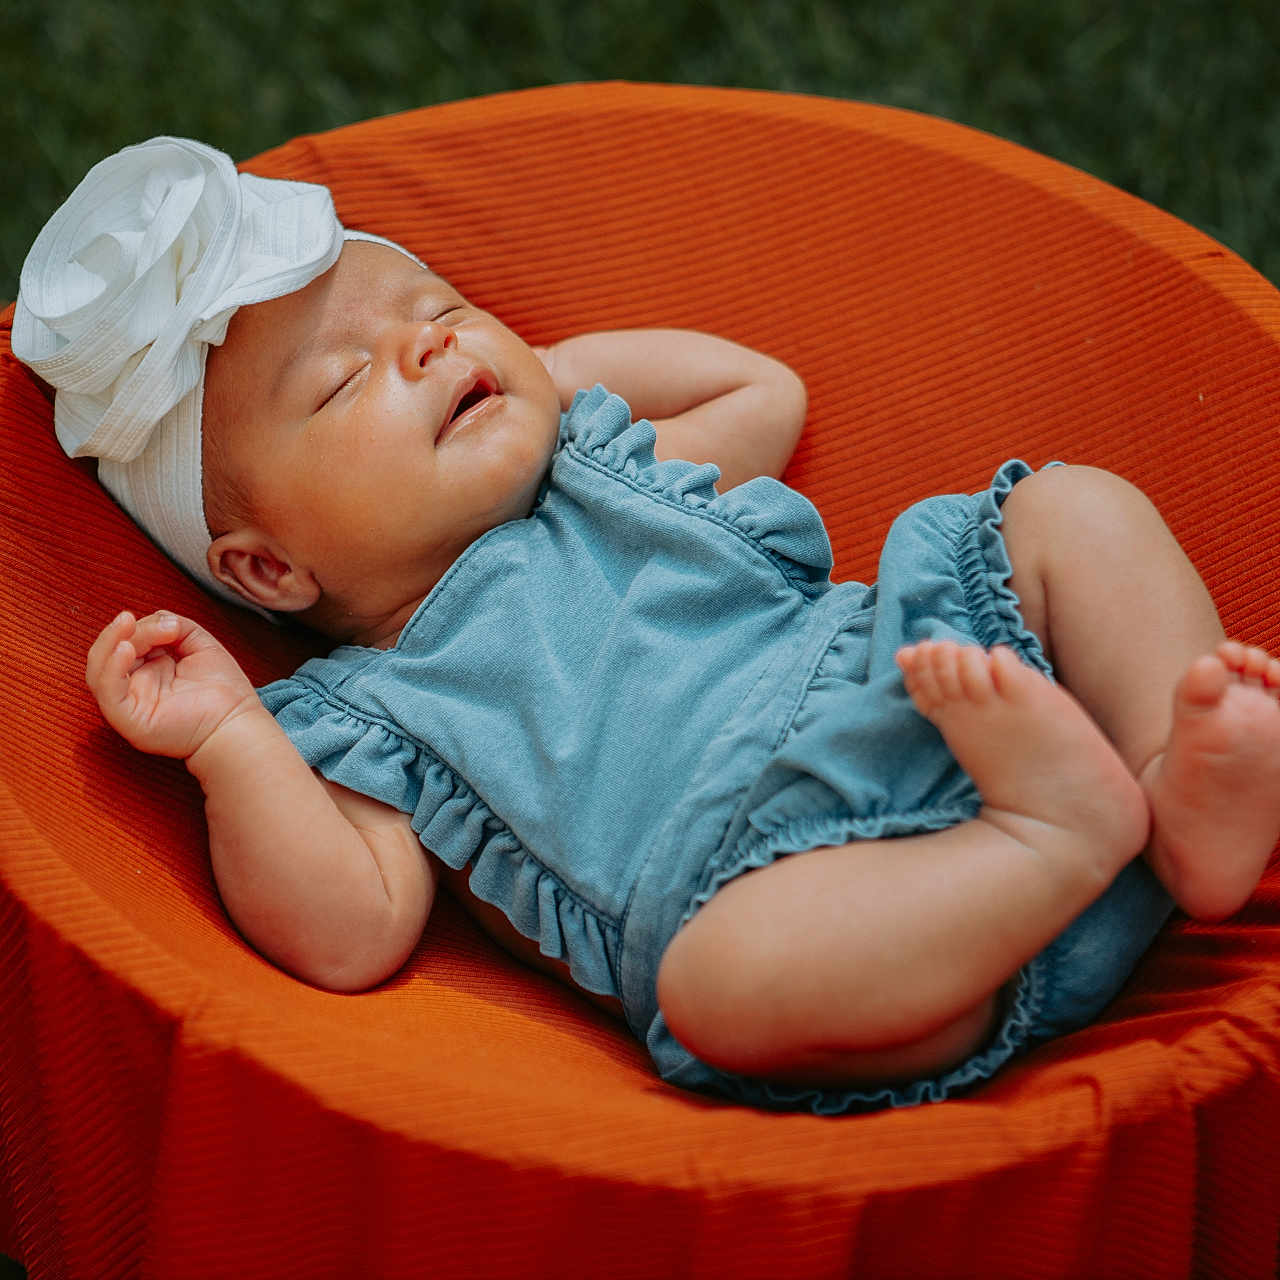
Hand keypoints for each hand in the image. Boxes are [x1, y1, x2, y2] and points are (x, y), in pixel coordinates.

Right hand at [85, 610, 259, 760]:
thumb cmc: (225, 690)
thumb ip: (176, 626)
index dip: (143, 627)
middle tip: (153, 623)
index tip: (172, 625)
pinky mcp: (129, 720)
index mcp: (150, 670)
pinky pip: (108, 693)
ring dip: (109, 641)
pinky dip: (111, 668)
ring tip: (127, 622)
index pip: (129, 641)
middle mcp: (135, 687)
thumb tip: (158, 618)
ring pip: (99, 671)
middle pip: (111, 653)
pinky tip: (126, 649)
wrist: (237, 723)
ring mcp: (130, 704)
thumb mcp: (200, 645)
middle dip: (128, 631)